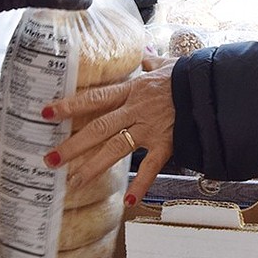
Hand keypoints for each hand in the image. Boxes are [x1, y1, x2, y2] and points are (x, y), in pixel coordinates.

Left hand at [43, 56, 175, 203]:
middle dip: (73, 145)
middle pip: (97, 127)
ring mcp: (150, 128)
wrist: (212, 86)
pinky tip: (129, 200)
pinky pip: (152, 166)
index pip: (94, 98)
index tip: (46, 113)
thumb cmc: (189, 74)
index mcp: (132, 90)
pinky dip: (141, 184)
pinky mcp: (167, 142)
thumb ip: (151, 63)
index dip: (69, 105)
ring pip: (116, 148)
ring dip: (94, 166)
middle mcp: (135, 110)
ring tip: (75, 181)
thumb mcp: (166, 64)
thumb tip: (145, 57)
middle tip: (50, 159)